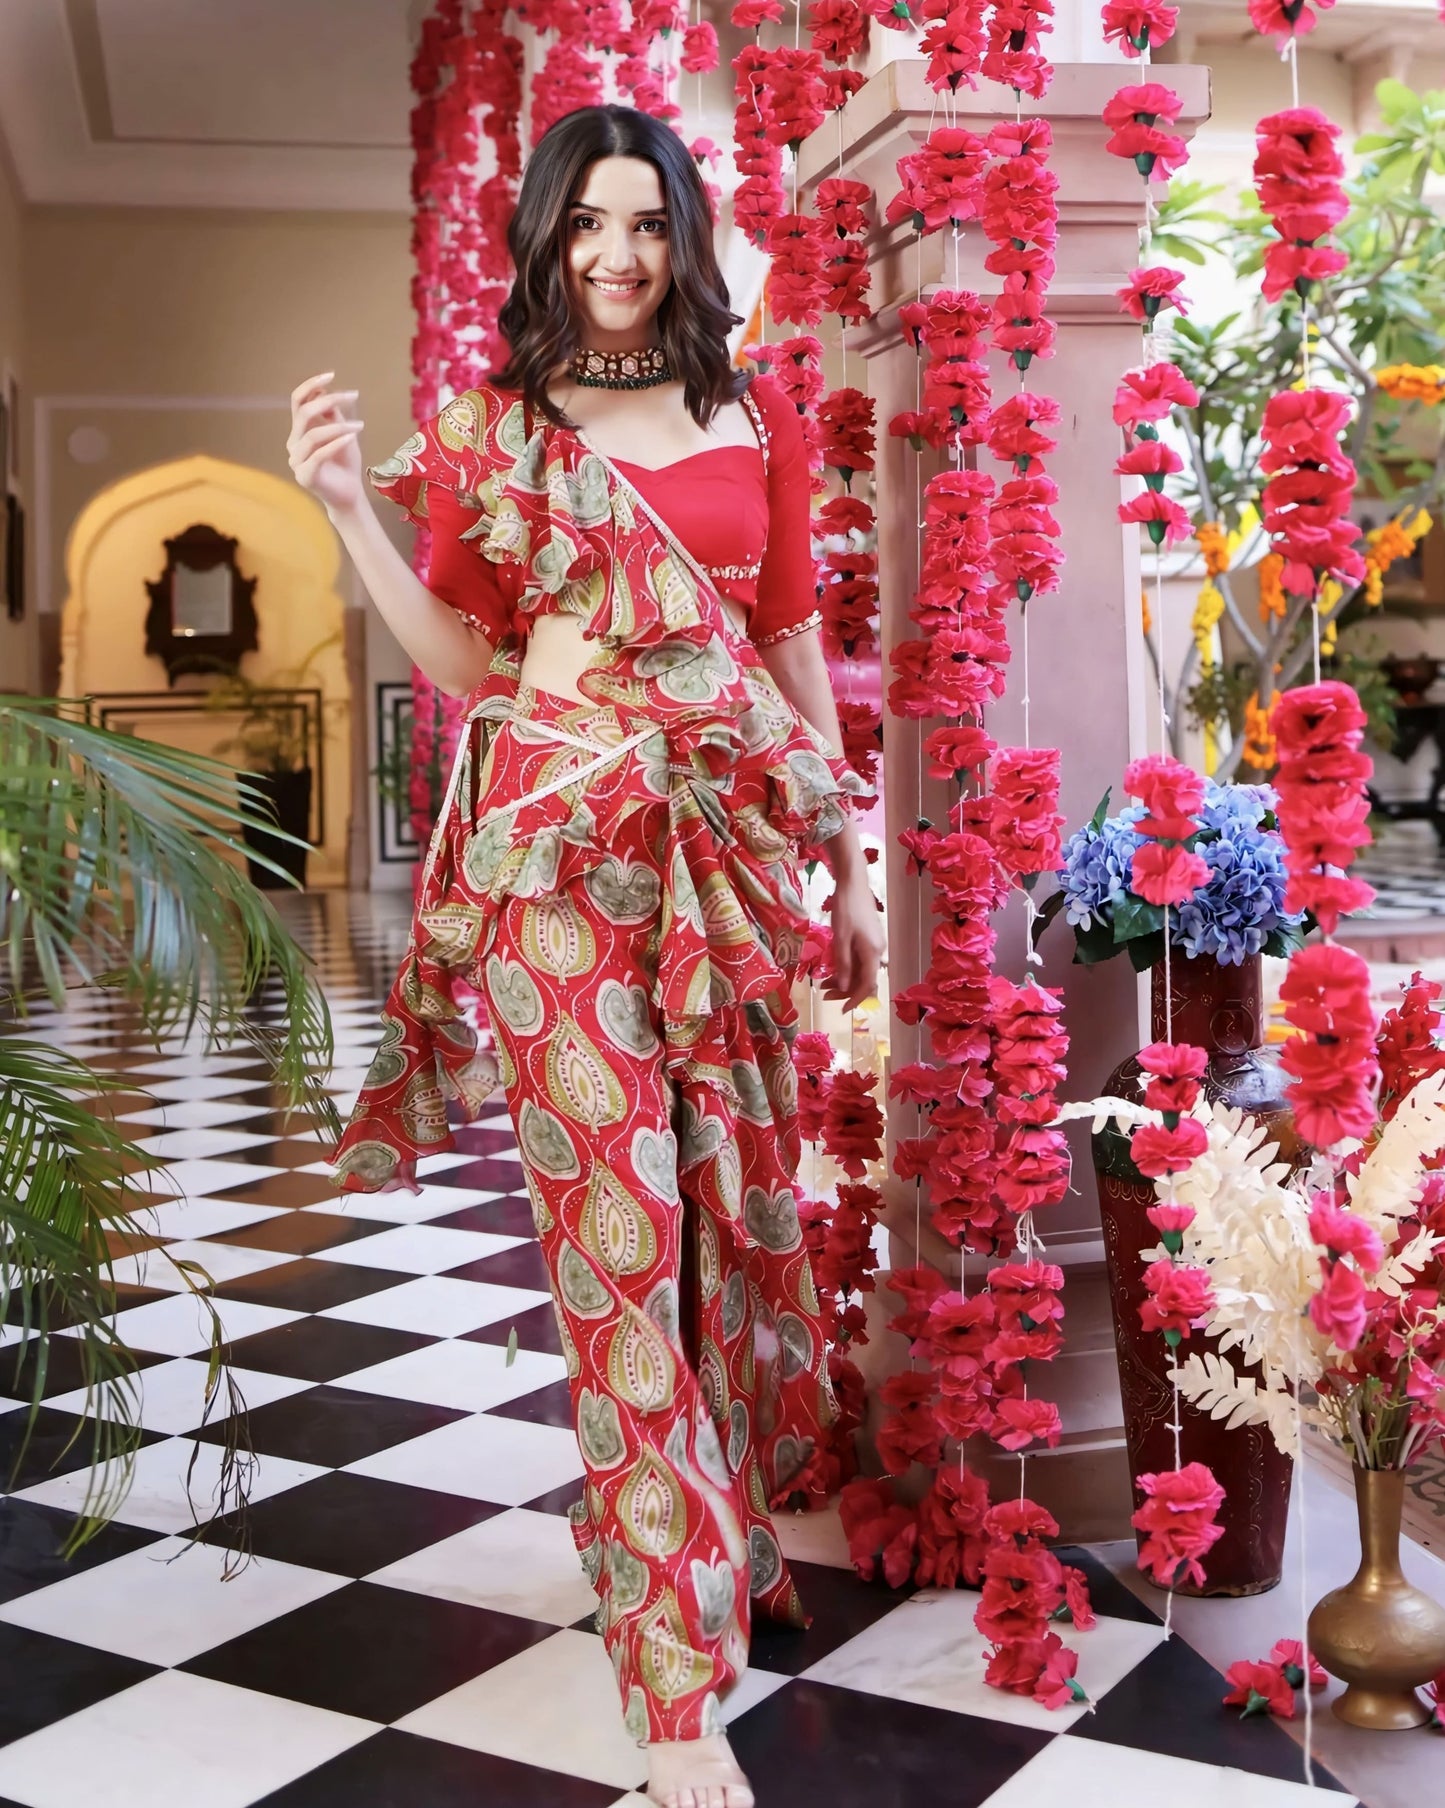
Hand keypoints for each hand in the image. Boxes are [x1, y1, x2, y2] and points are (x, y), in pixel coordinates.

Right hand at [288, 372, 365, 518]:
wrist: (349, 495)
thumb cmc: (345, 463)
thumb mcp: (342, 433)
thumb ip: (333, 415)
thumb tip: (326, 393)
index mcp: (299, 430)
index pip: (298, 401)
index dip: (311, 385)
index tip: (331, 375)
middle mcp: (294, 443)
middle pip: (304, 413)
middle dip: (329, 400)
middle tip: (352, 396)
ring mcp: (296, 460)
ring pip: (313, 434)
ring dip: (339, 425)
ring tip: (359, 426)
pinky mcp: (305, 476)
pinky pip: (319, 454)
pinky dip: (336, 442)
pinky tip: (352, 436)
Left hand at [822, 867, 885, 1011]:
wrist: (853, 882)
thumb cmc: (846, 908)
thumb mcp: (840, 939)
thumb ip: (843, 964)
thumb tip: (844, 988)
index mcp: (872, 953)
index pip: (866, 985)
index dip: (854, 1000)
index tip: (840, 1010)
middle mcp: (877, 951)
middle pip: (865, 980)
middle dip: (845, 990)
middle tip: (824, 993)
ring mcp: (875, 944)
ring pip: (862, 970)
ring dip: (845, 979)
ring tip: (825, 982)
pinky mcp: (870, 937)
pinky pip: (861, 960)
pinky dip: (848, 967)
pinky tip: (834, 967)